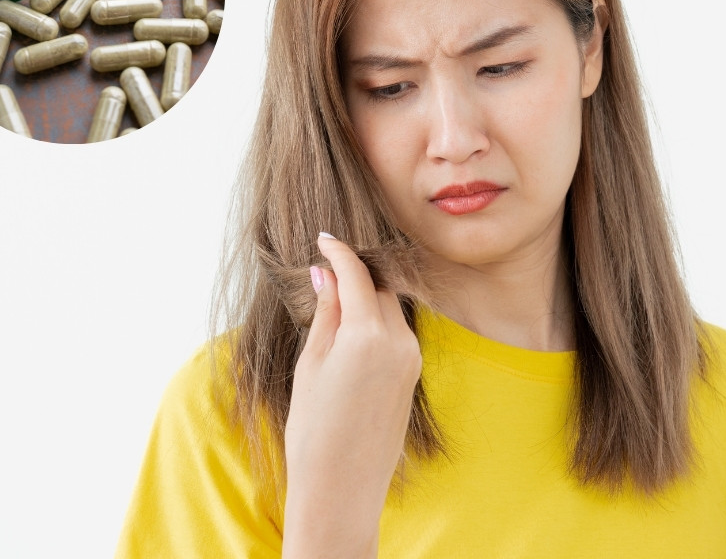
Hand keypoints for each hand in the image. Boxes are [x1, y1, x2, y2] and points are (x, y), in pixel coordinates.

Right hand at [282, 233, 422, 558]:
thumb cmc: (314, 429)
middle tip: (327, 263)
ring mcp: (411, 358)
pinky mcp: (414, 374)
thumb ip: (325, 313)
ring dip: (368, 295)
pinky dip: (378, 319)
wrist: (342, 486)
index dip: (340, 251)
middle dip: (356, 271)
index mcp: (367, 335)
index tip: (324, 238)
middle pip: (379, 286)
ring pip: (391, 307)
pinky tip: (353, 326)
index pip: (357, 274)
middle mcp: (399, 341)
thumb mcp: (311, 363)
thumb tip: (326, 273)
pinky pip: (398, 331)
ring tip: (337, 294)